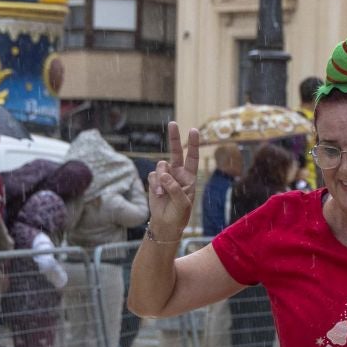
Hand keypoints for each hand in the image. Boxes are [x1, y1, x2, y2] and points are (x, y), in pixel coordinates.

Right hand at [145, 122, 199, 241]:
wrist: (165, 224)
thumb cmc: (179, 215)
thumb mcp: (183, 204)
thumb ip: (175, 188)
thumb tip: (164, 174)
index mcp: (189, 178)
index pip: (192, 158)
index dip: (193, 144)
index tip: (194, 130)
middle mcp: (178, 174)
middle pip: (176, 152)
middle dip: (174, 137)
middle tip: (173, 123)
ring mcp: (165, 176)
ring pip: (161, 166)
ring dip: (161, 178)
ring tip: (162, 193)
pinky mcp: (155, 181)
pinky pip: (152, 175)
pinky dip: (154, 184)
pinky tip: (158, 194)